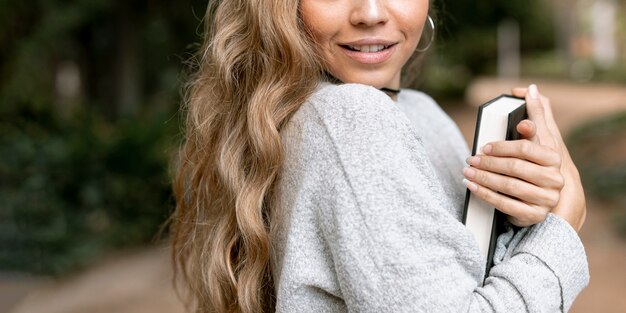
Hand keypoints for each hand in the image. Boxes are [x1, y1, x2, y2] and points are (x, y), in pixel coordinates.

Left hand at [463, 84, 585, 230]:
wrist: (532, 200)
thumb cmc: (527, 165)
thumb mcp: (531, 142)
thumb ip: (533, 116)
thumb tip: (531, 88)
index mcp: (554, 158)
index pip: (527, 148)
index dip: (503, 146)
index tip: (484, 145)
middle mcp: (555, 179)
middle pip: (515, 167)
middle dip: (489, 162)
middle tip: (471, 158)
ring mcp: (545, 199)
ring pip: (508, 185)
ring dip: (483, 177)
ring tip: (467, 170)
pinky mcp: (533, 215)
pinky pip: (504, 204)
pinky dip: (484, 193)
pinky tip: (471, 186)